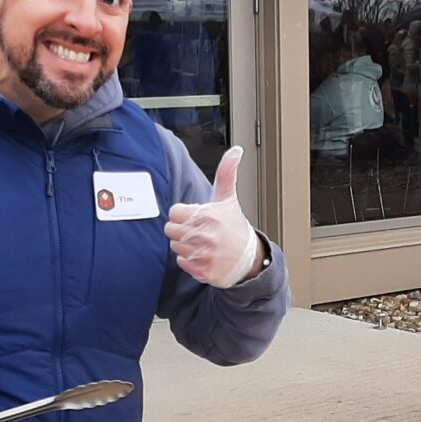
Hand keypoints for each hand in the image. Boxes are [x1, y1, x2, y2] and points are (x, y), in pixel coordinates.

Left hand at [165, 146, 260, 287]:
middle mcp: (205, 235)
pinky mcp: (203, 270)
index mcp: (208, 215)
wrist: (250, 258)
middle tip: (198, 231)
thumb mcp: (228, 199)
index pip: (174, 212)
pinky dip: (190, 261)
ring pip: (175, 246)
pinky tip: (203, 256)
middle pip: (171, 230)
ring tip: (203, 244)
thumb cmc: (235, 227)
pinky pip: (182, 262)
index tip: (196, 218)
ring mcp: (204, 254)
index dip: (184, 214)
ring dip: (186, 245)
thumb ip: (226, 173)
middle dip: (182, 230)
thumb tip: (236, 150)